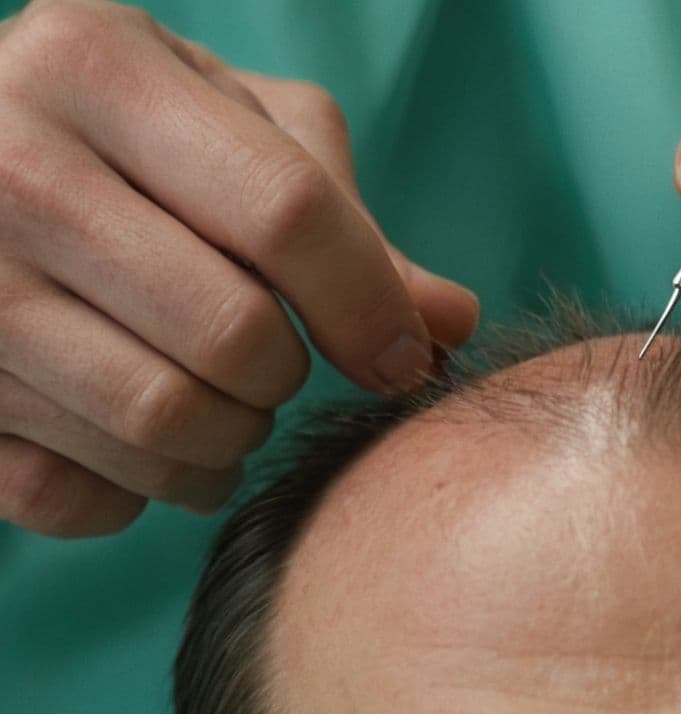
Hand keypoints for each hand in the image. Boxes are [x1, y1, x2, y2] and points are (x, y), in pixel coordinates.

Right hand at [0, 0, 478, 536]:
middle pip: (231, 336)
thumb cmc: (135, 138)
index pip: (288, 214)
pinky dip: (137, 494)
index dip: (370, 305)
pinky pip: (73, 495)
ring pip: (160, 425)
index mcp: (97, 66)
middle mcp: (5, 161)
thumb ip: (347, 221)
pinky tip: (144, 448)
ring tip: (225, 409)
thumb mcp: (240, 131)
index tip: (404, 358)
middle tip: (276, 366)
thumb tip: (452, 324)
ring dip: (227, 443)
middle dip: (287, 376)